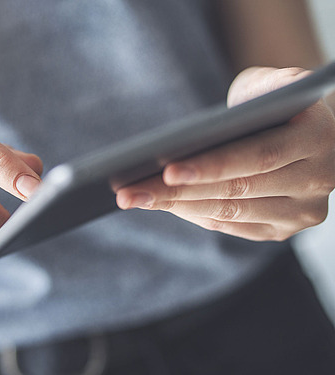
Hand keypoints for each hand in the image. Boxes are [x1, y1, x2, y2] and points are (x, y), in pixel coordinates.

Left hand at [116, 67, 334, 240]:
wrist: (307, 128)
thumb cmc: (276, 102)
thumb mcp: (271, 82)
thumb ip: (254, 92)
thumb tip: (206, 130)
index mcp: (319, 136)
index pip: (259, 156)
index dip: (212, 166)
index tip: (168, 170)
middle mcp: (320, 179)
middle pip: (237, 191)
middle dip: (177, 193)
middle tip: (130, 192)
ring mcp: (303, 211)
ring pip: (229, 213)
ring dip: (177, 207)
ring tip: (135, 198)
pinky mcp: (282, 229)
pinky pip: (230, 227)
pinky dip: (193, 214)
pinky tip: (163, 205)